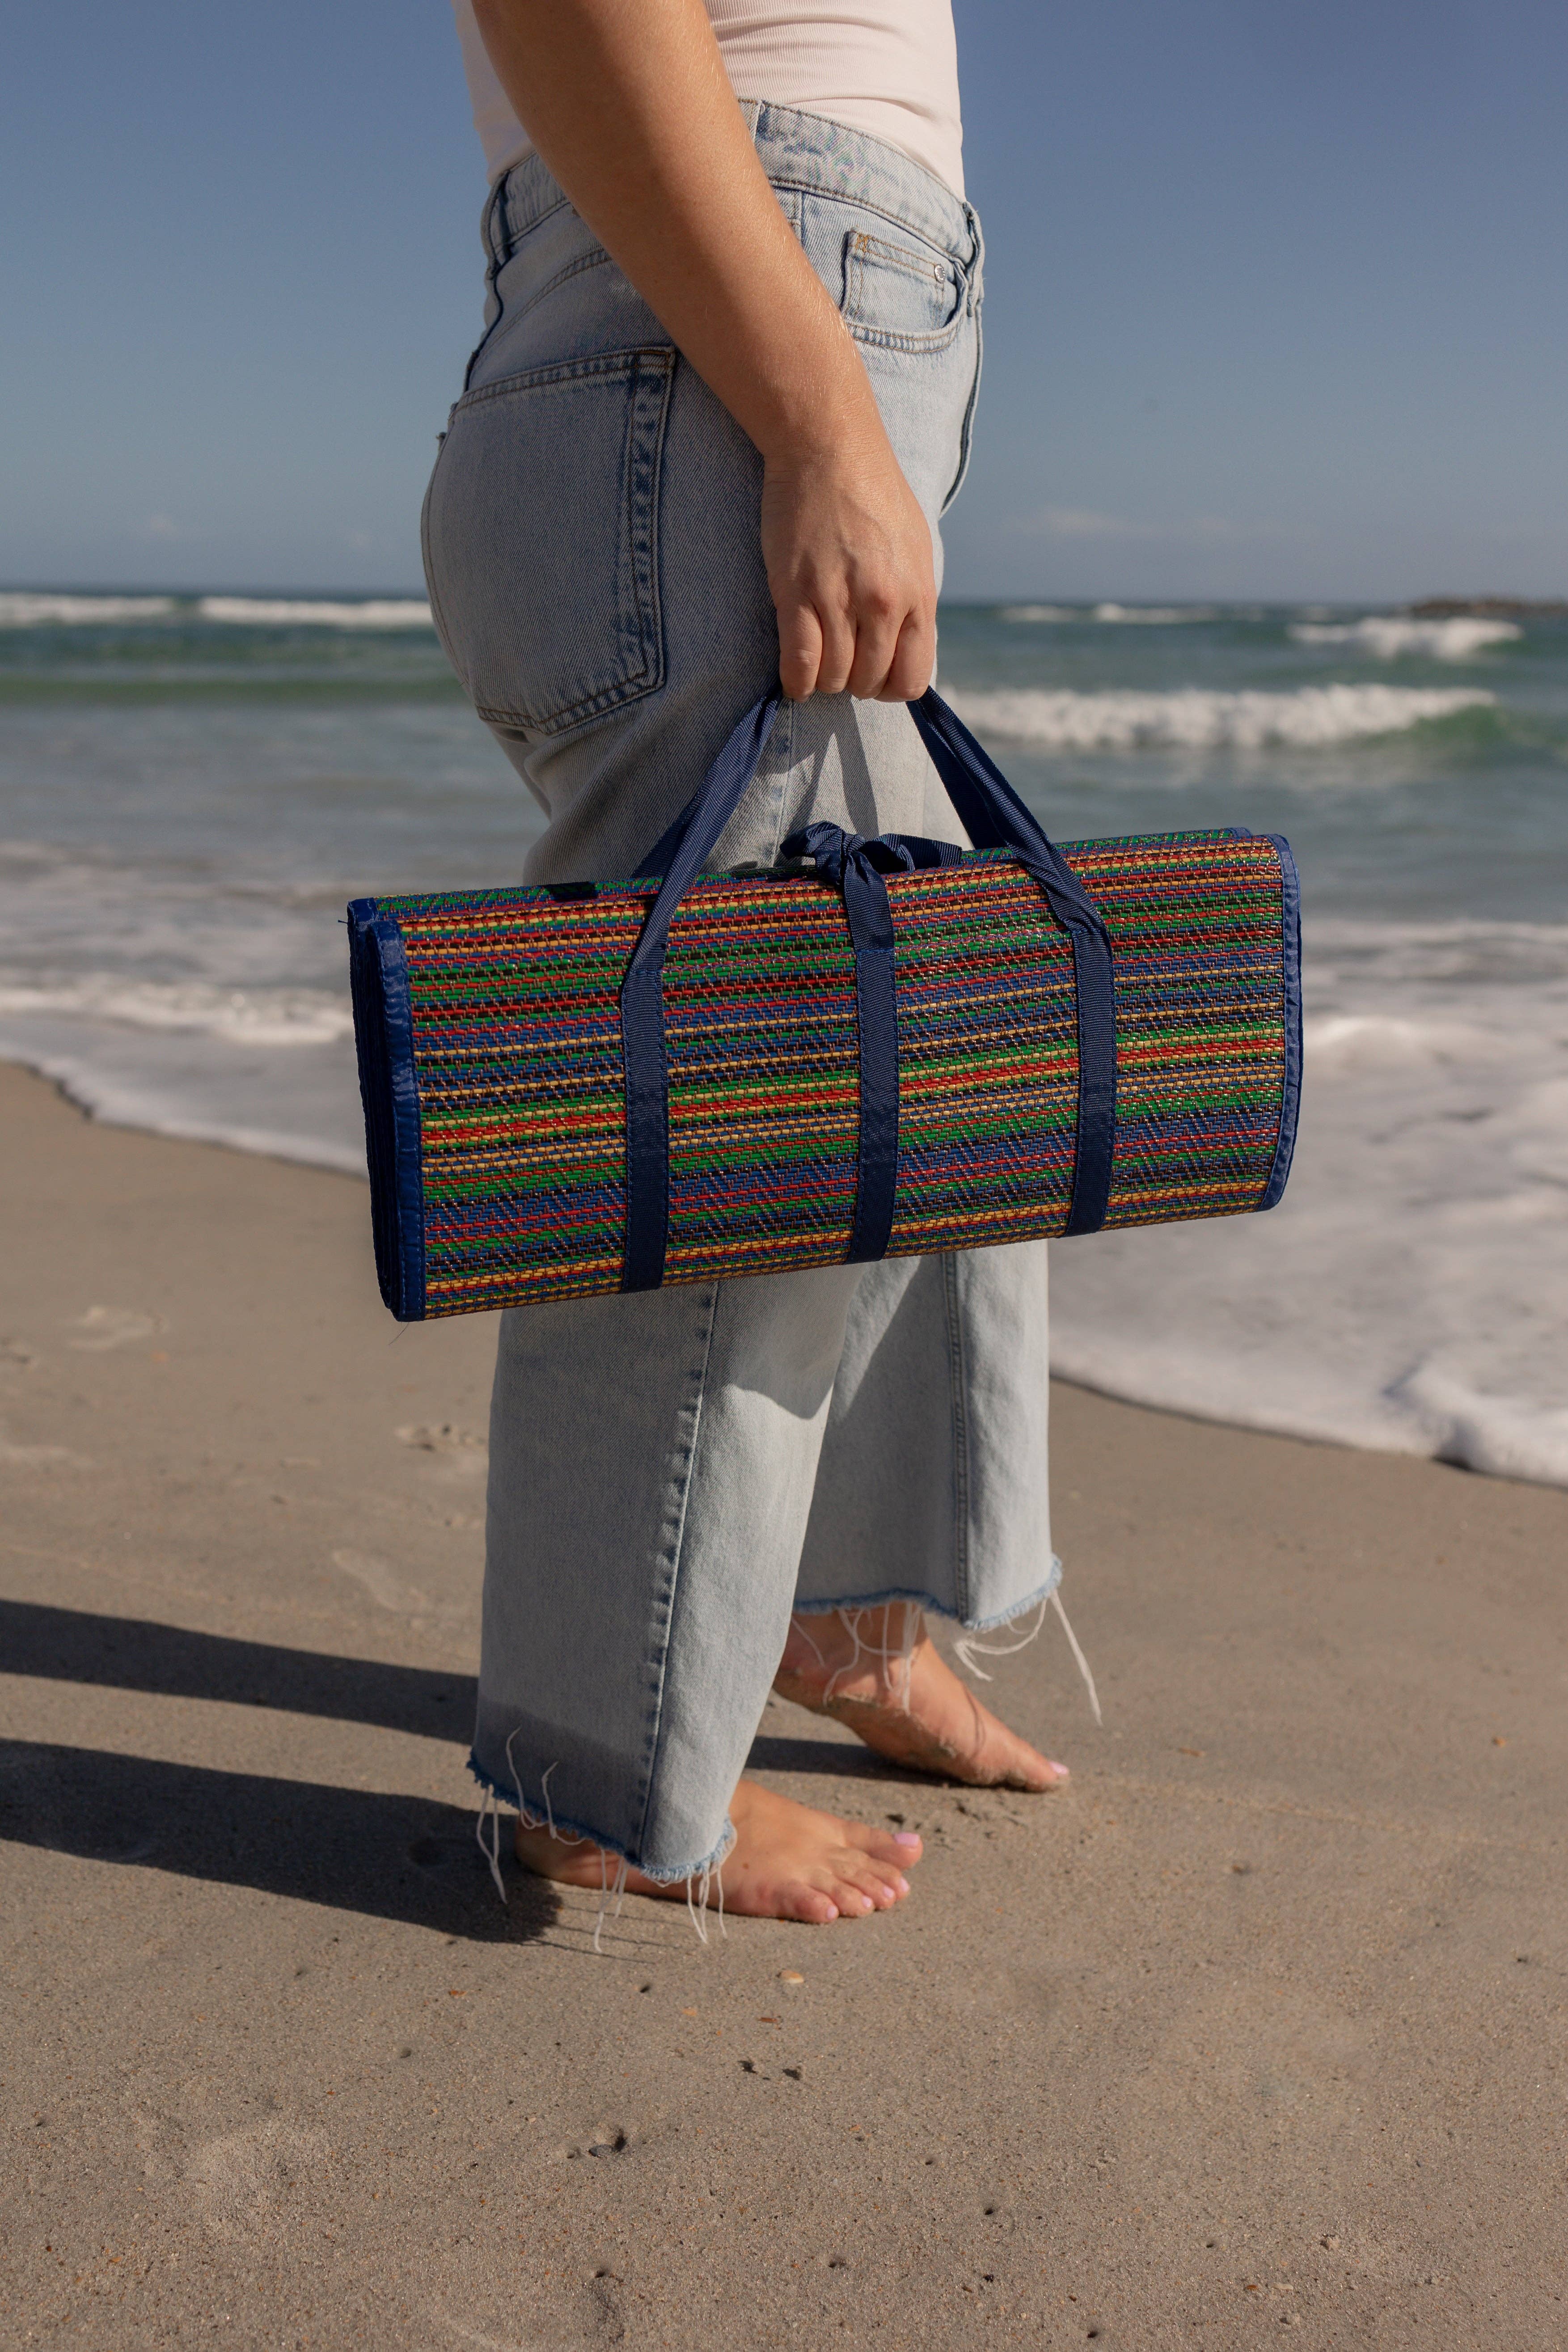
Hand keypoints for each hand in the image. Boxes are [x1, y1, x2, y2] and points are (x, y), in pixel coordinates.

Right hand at [760, 428, 936, 703]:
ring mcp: (840, 600)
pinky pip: (799, 663)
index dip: (890, 687)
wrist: (830, 447)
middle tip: (841, 660)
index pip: (911, 679)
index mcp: (917, 594)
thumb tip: (905, 643)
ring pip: (833, 678)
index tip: (874, 674)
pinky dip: (796, 681)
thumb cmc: (873, 493)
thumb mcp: (914, 547)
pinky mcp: (797, 593)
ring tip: (817, 657)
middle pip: (869, 682)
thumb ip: (912, 598)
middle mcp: (884, 603)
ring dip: (824, 678)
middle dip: (854, 680)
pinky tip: (795, 678)